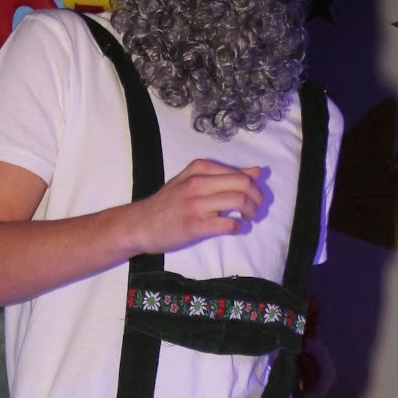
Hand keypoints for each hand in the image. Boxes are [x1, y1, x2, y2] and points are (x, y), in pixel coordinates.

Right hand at [130, 160, 263, 254]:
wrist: (140, 224)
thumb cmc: (168, 203)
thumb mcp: (194, 180)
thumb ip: (224, 175)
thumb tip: (257, 171)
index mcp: (199, 169)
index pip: (239, 174)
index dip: (253, 187)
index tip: (252, 198)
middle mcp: (198, 183)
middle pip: (244, 184)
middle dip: (257, 198)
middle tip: (255, 209)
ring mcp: (196, 204)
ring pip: (239, 201)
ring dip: (251, 212)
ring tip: (247, 219)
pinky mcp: (195, 225)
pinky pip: (228, 224)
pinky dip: (237, 227)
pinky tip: (233, 229)